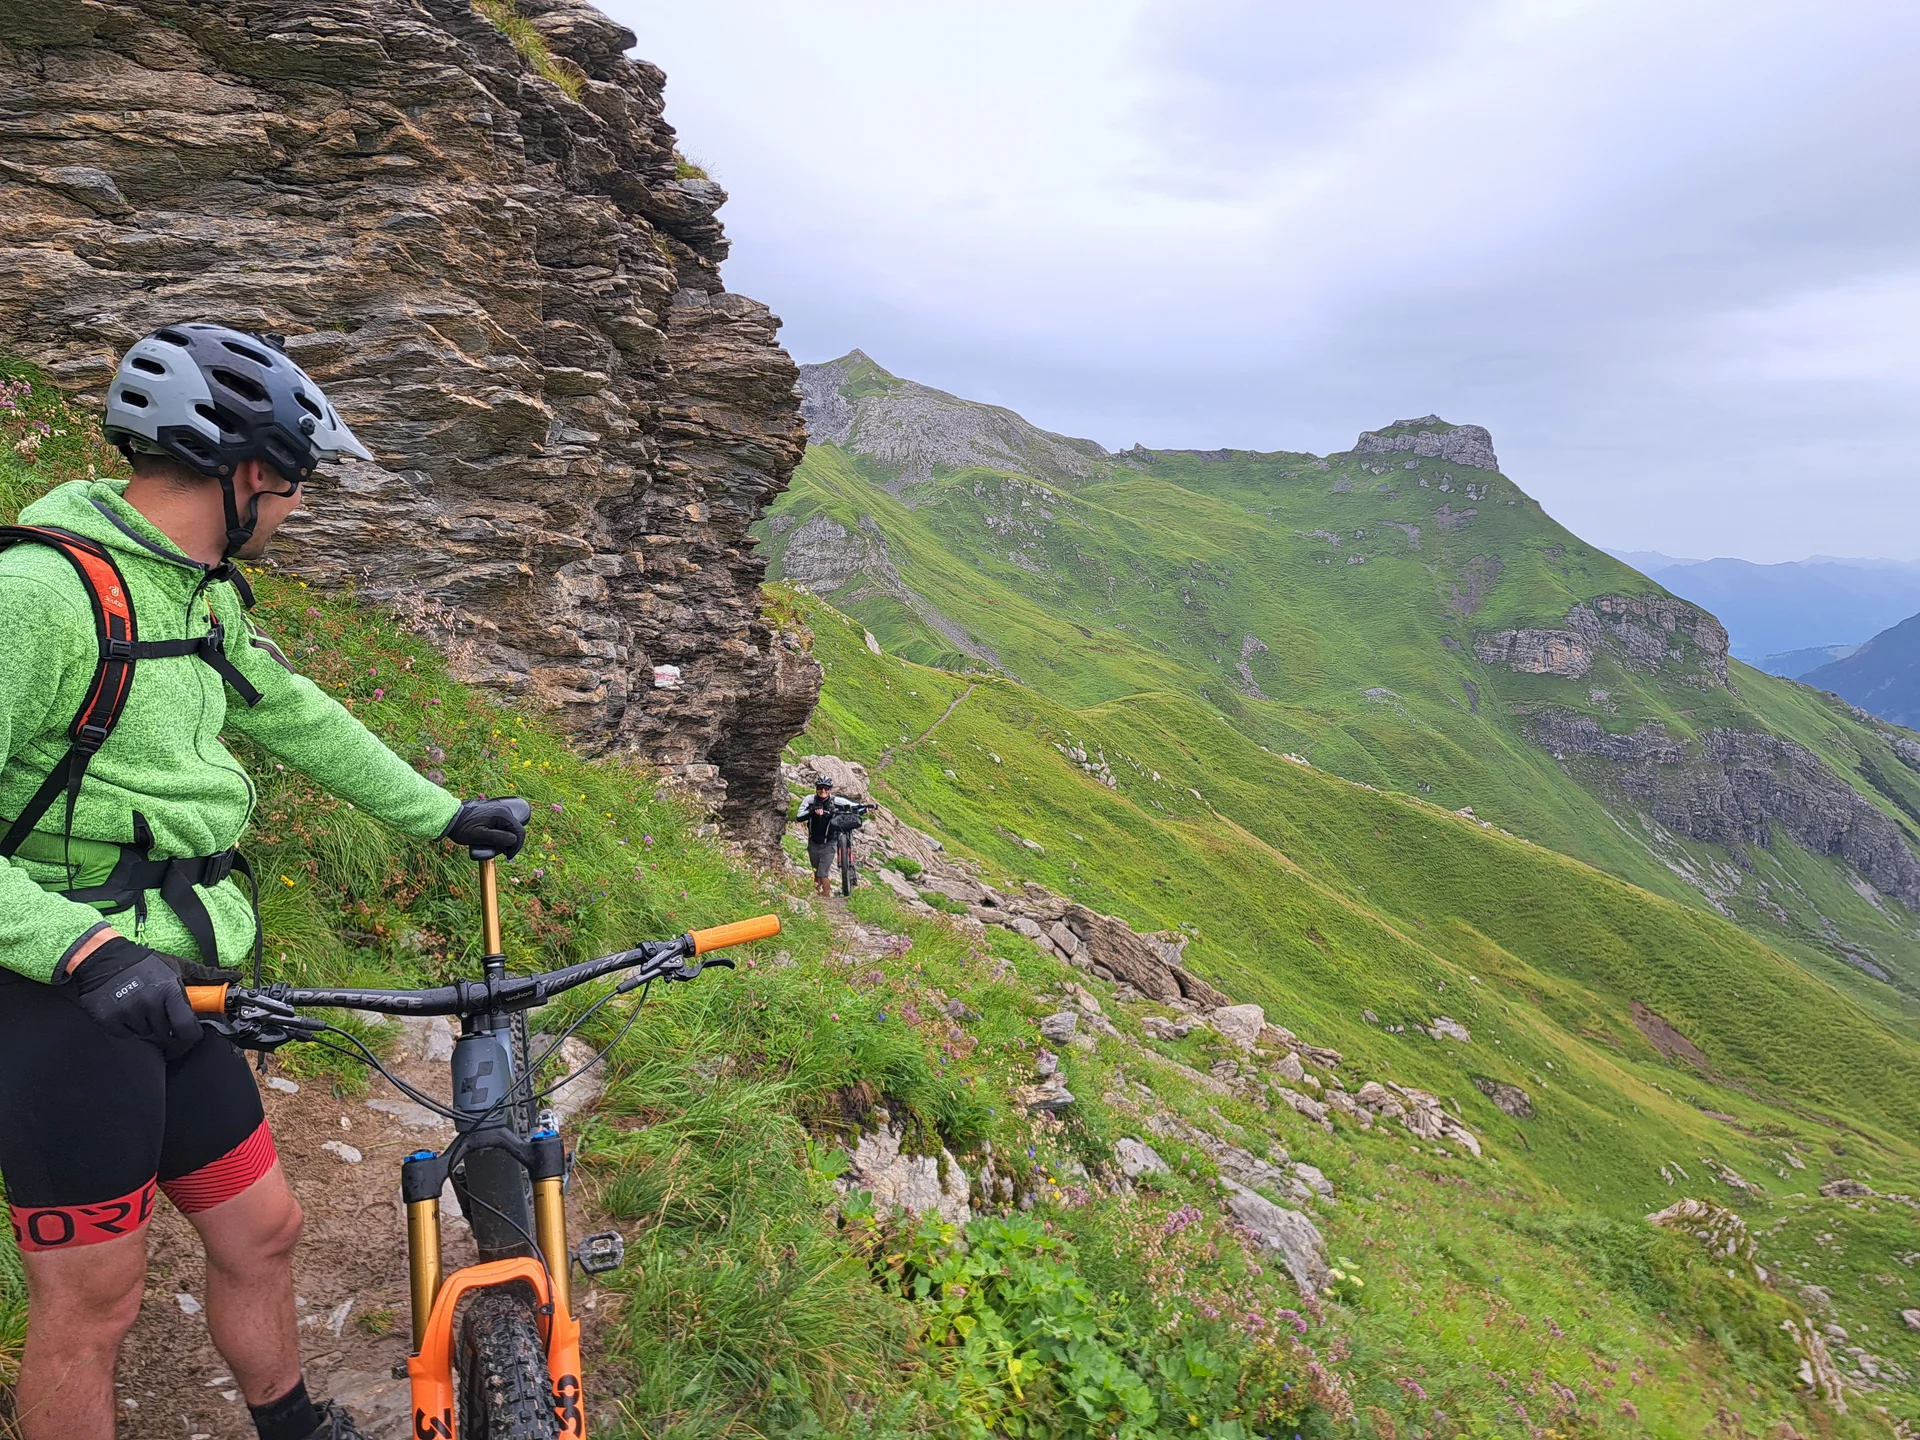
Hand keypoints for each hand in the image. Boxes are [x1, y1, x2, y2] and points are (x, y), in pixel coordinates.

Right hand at [63, 937, 204, 1057]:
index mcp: (169, 990)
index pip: (186, 1027)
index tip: (191, 1033)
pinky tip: (126, 1011)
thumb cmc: (146, 964)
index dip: (191, 1034)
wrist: (104, 960)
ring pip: (147, 1035)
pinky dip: (128, 1027)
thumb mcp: (178, 966)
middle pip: (167, 1034)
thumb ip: (207, 975)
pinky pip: (127, 1035)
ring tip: (142, 1007)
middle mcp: (149, 1003)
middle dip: (167, 1026)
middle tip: (161, 1011)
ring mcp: (128, 1012)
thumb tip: (236, 978)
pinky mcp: (109, 1020)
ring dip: (147, 1026)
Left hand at [443, 796, 530, 859]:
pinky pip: (502, 825)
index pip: (519, 832)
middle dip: (509, 843)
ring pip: (508, 828)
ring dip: (504, 839)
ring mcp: (498, 809)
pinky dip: (500, 833)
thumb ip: (499, 838)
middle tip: (497, 852)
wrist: (449, 816)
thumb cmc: (462, 827)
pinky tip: (491, 839)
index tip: (508, 856)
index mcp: (502, 814)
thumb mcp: (479, 836)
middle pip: (514, 830)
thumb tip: (514, 840)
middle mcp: (503, 809)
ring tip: (492, 846)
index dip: (516, 846)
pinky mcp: (493, 811)